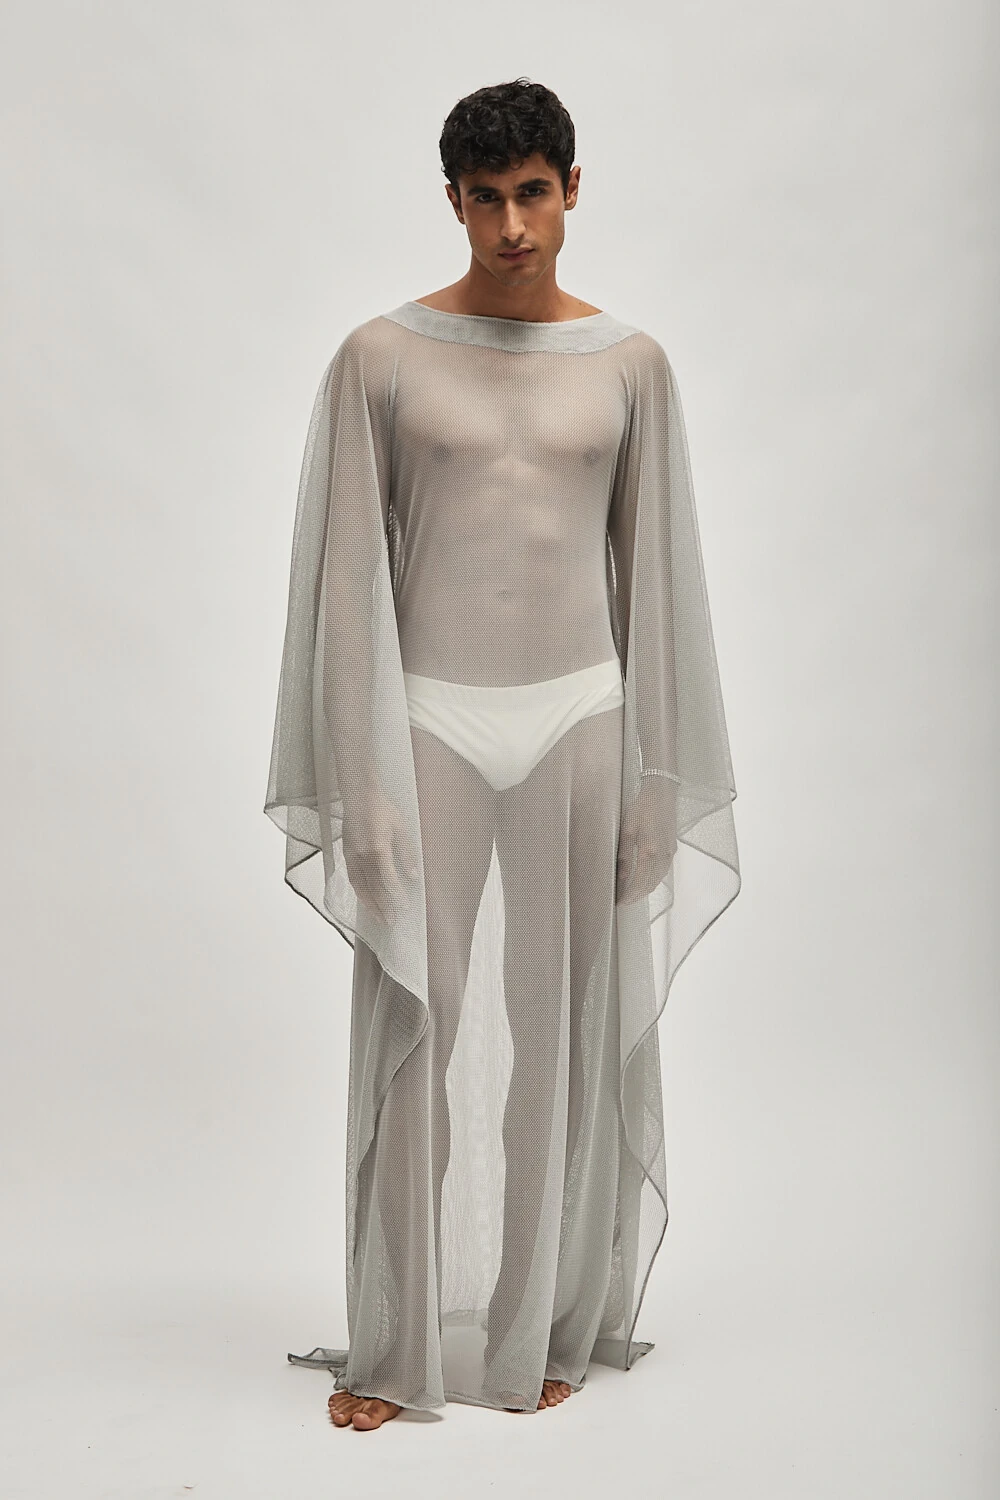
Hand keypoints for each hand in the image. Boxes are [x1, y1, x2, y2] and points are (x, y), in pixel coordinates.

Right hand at [342, 786, 420, 925]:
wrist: (359, 797)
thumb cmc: (383, 810)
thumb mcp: (401, 829)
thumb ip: (407, 854)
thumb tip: (413, 877)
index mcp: (378, 848)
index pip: (388, 879)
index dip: (396, 896)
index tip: (404, 908)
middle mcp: (363, 856)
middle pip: (373, 888)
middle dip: (383, 907)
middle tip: (391, 922)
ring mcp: (352, 856)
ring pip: (360, 886)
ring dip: (370, 904)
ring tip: (378, 917)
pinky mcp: (346, 854)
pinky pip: (353, 879)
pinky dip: (360, 892)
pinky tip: (366, 900)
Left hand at [616, 775, 677, 905]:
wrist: (662, 793)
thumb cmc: (642, 807)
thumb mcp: (627, 831)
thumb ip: (624, 856)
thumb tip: (620, 877)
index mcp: (650, 851)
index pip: (638, 884)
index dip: (629, 896)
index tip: (619, 902)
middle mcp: (663, 856)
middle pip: (649, 885)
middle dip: (636, 896)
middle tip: (623, 900)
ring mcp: (670, 853)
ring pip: (658, 880)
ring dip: (645, 889)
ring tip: (631, 893)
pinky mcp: (673, 849)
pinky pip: (663, 871)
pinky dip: (653, 879)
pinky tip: (644, 879)